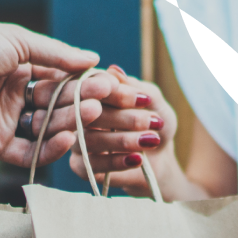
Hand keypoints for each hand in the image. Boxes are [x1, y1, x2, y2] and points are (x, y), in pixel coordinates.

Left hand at [0, 20, 121, 166]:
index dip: (83, 83)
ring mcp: (7, 123)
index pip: (60, 80)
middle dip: (81, 103)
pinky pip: (29, 153)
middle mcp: (16, 97)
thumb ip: (55, 54)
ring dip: (70, 123)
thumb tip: (91, 57)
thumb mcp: (16, 41)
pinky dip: (50, 148)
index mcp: (20, 70)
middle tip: (104, 101)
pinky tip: (69, 138)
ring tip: (91, 115)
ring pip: (47, 129)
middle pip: (57, 106)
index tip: (108, 83)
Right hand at [69, 66, 177, 195]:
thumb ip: (136, 88)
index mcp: (93, 92)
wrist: (161, 158)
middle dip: (124, 117)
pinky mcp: (79, 166)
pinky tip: (137, 159)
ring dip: (123, 140)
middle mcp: (78, 113)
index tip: (144, 100)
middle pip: (89, 113)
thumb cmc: (155, 124)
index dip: (117, 93)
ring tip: (150, 140)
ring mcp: (76, 140)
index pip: (94, 87)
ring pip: (89, 140)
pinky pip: (90, 164)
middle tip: (152, 122)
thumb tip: (114, 71)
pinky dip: (116, 161)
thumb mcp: (154, 102)